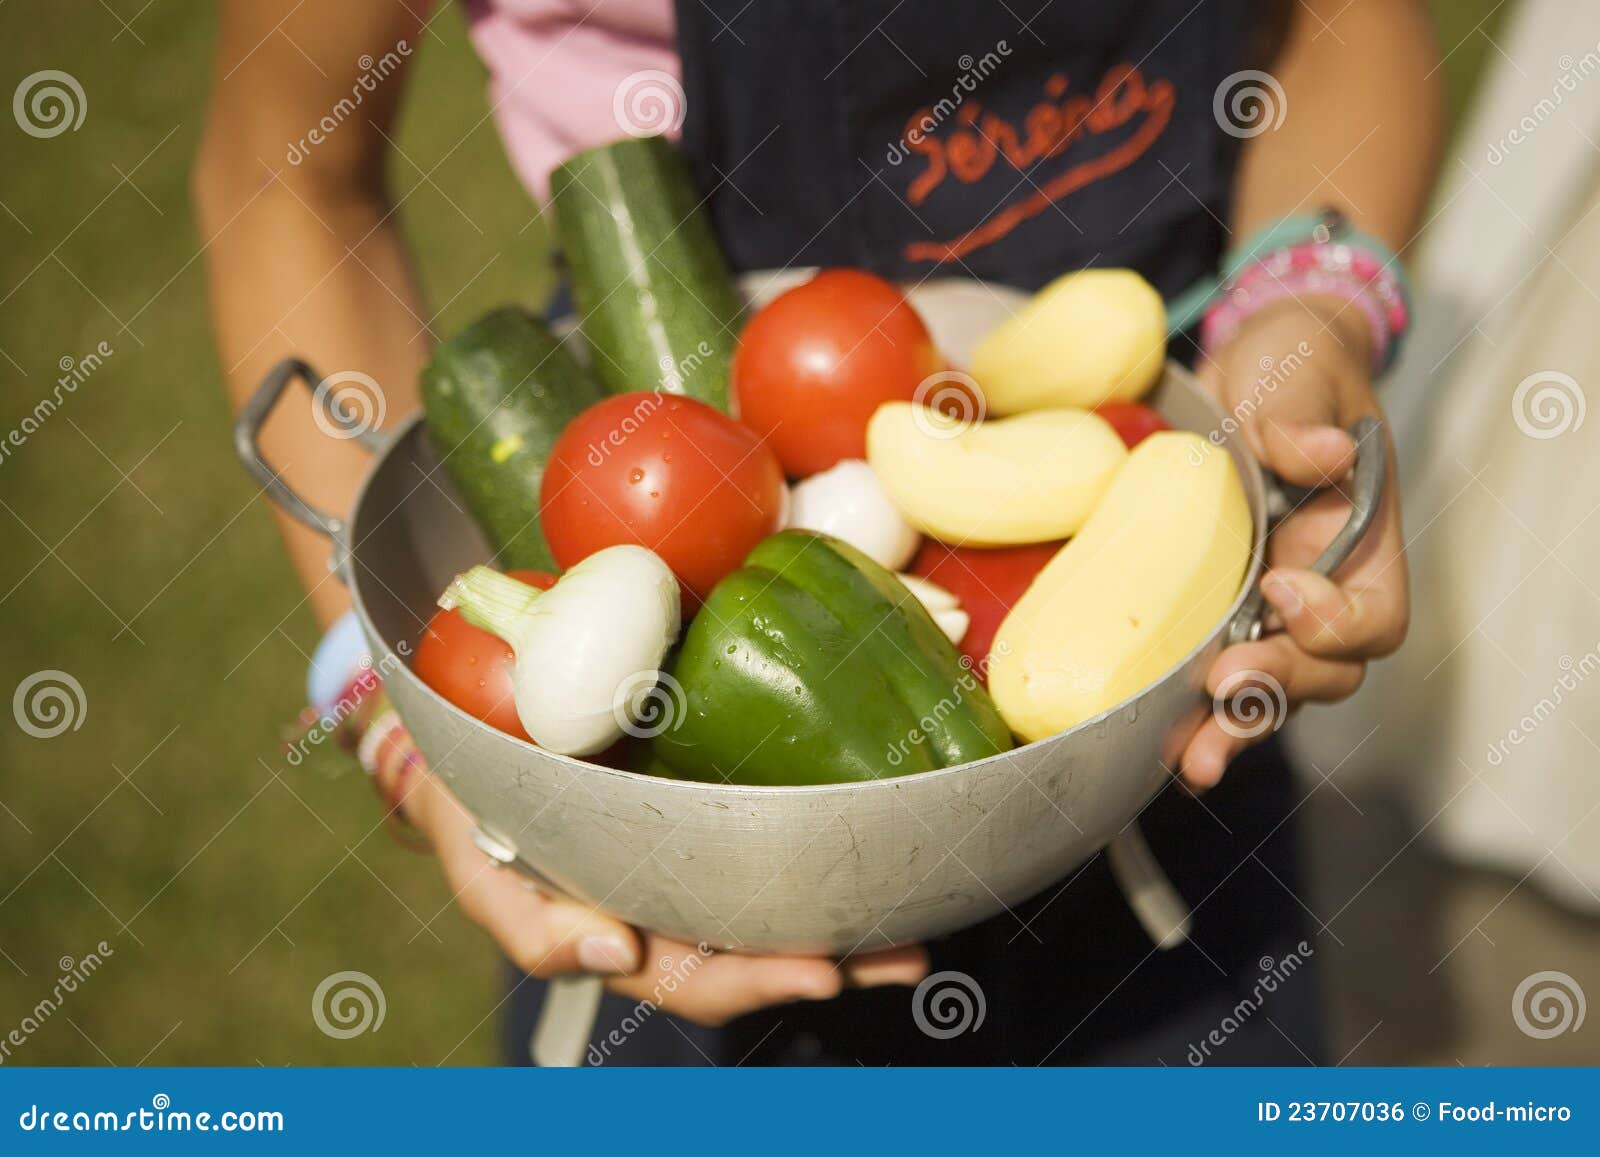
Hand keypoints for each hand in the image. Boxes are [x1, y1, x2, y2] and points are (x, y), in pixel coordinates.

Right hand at [371, 725, 928, 1025]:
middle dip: (839, 959)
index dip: (762, 980)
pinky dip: (823, 843)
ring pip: (779, 897)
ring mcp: (695, 853)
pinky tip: (873, 837)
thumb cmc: (473, 813)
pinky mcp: (713, 796)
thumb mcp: (481, 874)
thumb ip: (532, 927)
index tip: (825, 972)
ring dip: (850, 912)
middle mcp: (672, 903)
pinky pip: (772, 830)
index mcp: (626, 935)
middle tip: (909, 955)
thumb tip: (611, 956)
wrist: (466, 735)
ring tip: (918, 910)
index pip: (703, 977)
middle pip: (764, 948)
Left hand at [1186, 295, 1408, 787]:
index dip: (1336, 619)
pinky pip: (1214, 676)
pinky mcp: (1216, 612)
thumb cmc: (1292, 370)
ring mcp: (1268, 609)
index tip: (1283, 585)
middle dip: (1275, 687)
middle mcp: (1322, 589)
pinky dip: (1189, 713)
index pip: (1375, 615)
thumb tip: (1324, 450)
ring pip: (1267, 691)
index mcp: (1363, 543)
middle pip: (1322, 673)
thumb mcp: (1297, 375)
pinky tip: (1157, 740)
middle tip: (1224, 685)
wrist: (1248, 374)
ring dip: (1230, 727)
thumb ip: (1302, 417)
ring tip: (1194, 760)